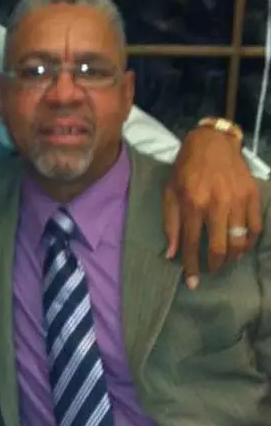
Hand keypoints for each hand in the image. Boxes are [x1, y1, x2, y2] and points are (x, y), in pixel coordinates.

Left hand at [163, 127, 261, 288]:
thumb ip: (171, 224)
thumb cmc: (185, 169)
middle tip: (210, 270)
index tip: (192, 282)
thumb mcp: (169, 193)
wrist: (211, 143)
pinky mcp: (252, 195)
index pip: (191, 244)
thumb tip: (171, 254)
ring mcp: (236, 200)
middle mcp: (215, 205)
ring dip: (233, 257)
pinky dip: (250, 242)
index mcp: (192, 204)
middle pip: (219, 248)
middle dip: (214, 265)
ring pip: (240, 241)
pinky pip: (256, 227)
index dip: (192, 266)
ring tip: (225, 260)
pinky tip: (242, 246)